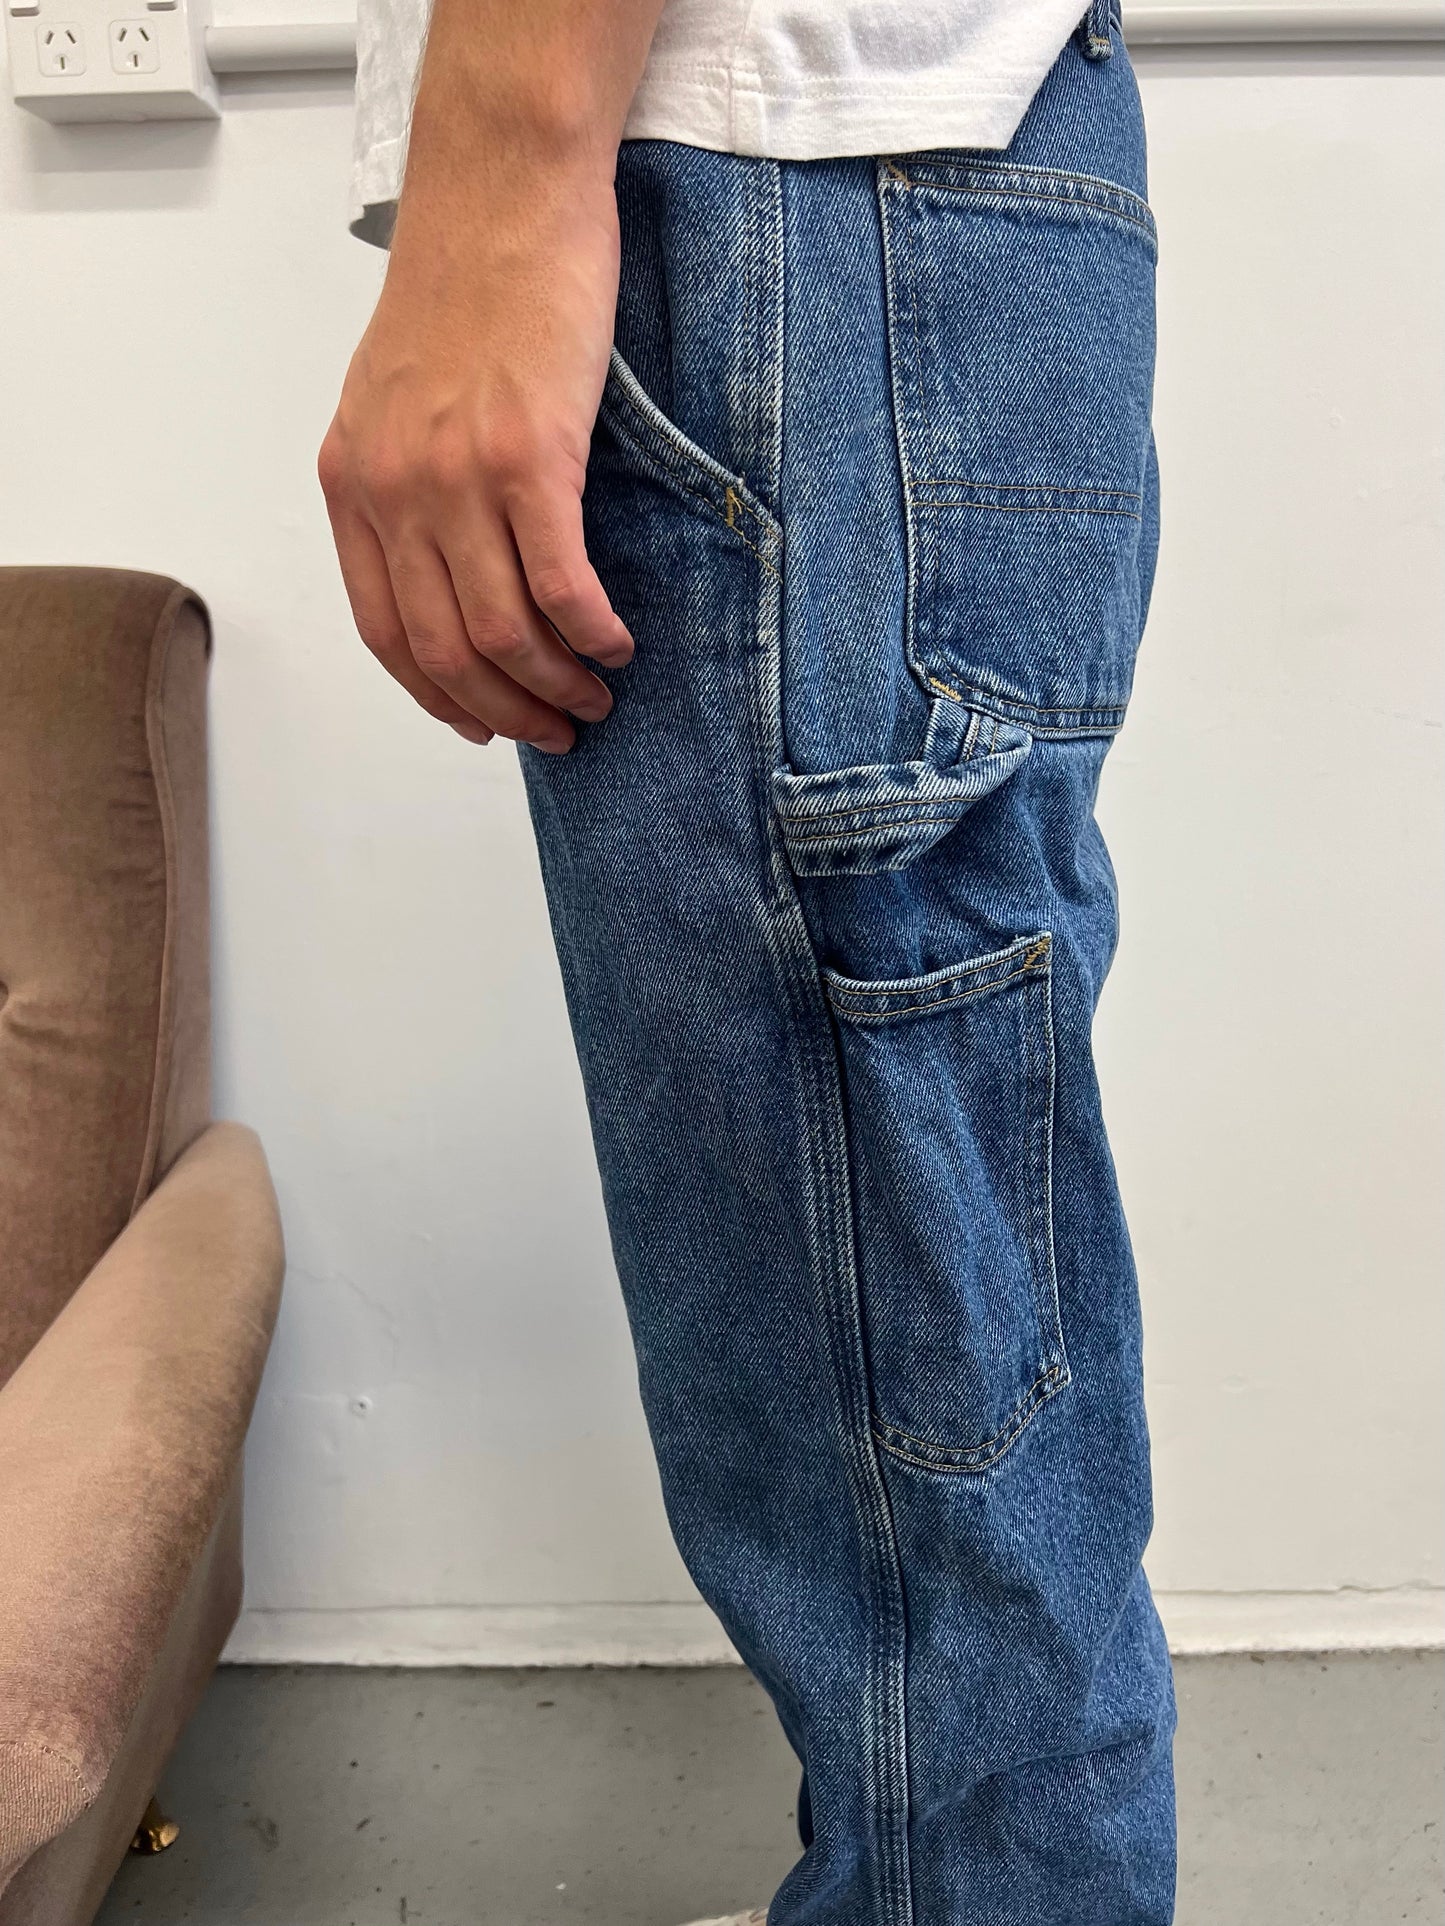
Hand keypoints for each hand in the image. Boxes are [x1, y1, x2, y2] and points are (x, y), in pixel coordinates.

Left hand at [319, 29, 649, 752]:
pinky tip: (617, 643)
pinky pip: (561, 586)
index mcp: (351, 481)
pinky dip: (592, 633)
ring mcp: (457, 477)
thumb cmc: (462, 280)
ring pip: (504, 631)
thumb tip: (445, 564)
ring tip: (595, 695)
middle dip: (506, 709)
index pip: (384, 631)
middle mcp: (394, 490)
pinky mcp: (528, 457)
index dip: (436, 696)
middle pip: (446, 649)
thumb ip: (401, 481)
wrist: (500, 192)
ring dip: (556, 683)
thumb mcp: (393, 393)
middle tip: (555, 729)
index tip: (480, 723)